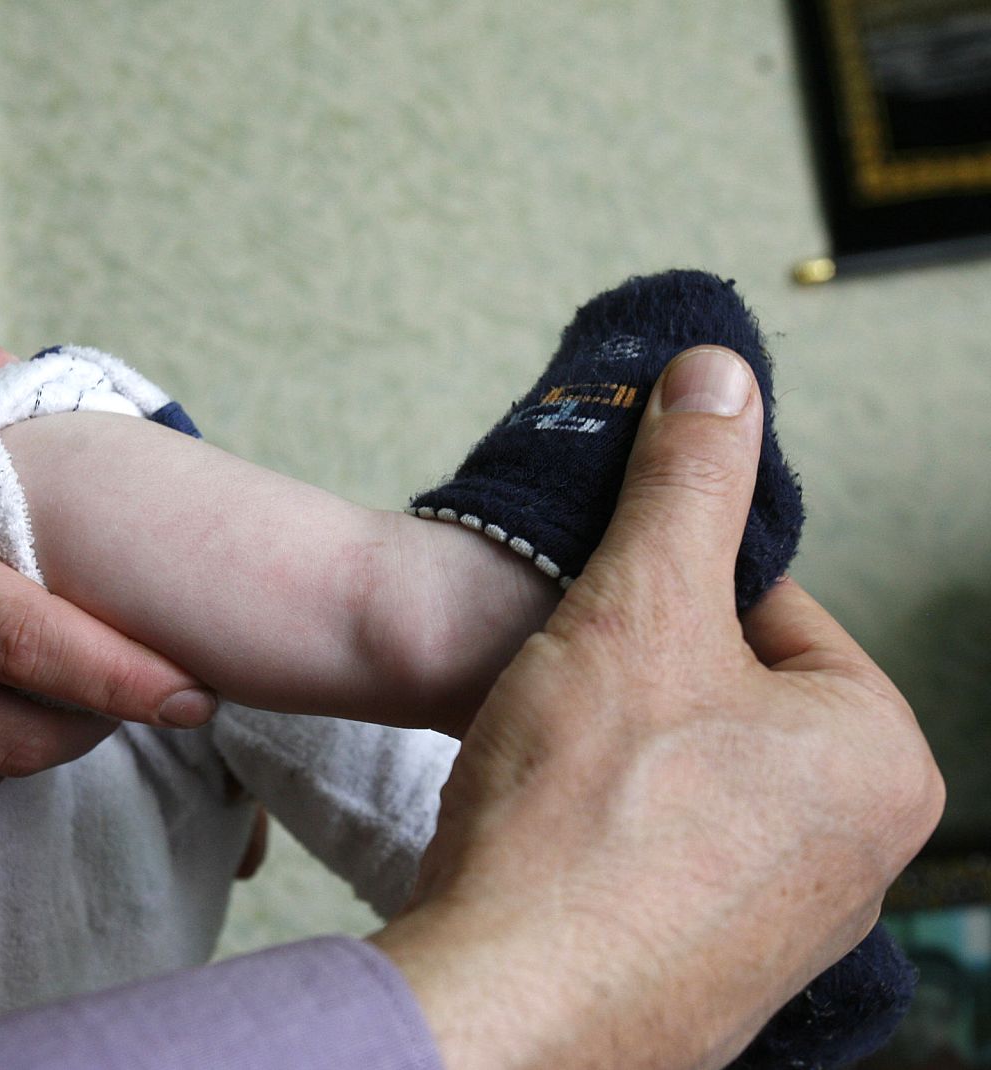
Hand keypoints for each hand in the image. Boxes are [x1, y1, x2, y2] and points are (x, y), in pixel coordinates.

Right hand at [373, 347, 942, 1069]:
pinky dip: (601, 841)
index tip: (595, 603)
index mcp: (881, 759)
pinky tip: (546, 842)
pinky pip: (657, 868)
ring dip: (611, 758)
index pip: (771, 613)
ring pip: (687, 785)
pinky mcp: (711, 982)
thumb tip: (723, 373)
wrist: (505, 1004)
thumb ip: (689, 481)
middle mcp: (862, 860)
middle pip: (728, 702)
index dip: (662, 589)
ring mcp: (786, 934)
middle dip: (636, 678)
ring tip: (545, 768)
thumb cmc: (584, 816)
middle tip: (561, 690)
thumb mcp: (635, 602)